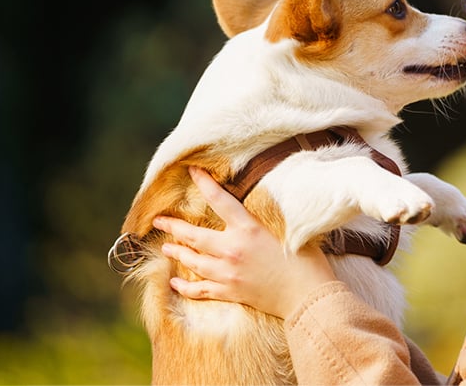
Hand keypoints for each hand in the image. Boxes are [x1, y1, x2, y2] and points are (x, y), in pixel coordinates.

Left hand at [153, 167, 337, 318]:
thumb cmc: (305, 259)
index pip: (220, 200)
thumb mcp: (288, 228)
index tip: (192, 172)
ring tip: (166, 247)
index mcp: (248, 228)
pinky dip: (185, 287)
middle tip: (158, 220)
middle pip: (194, 235)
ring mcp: (228, 272)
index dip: (204, 183)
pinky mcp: (230, 292)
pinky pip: (200, 289)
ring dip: (177, 253)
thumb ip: (266, 218)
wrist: (307, 294)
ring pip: (193, 261)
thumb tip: (254, 206)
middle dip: (173, 226)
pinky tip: (175, 283)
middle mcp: (232, 249)